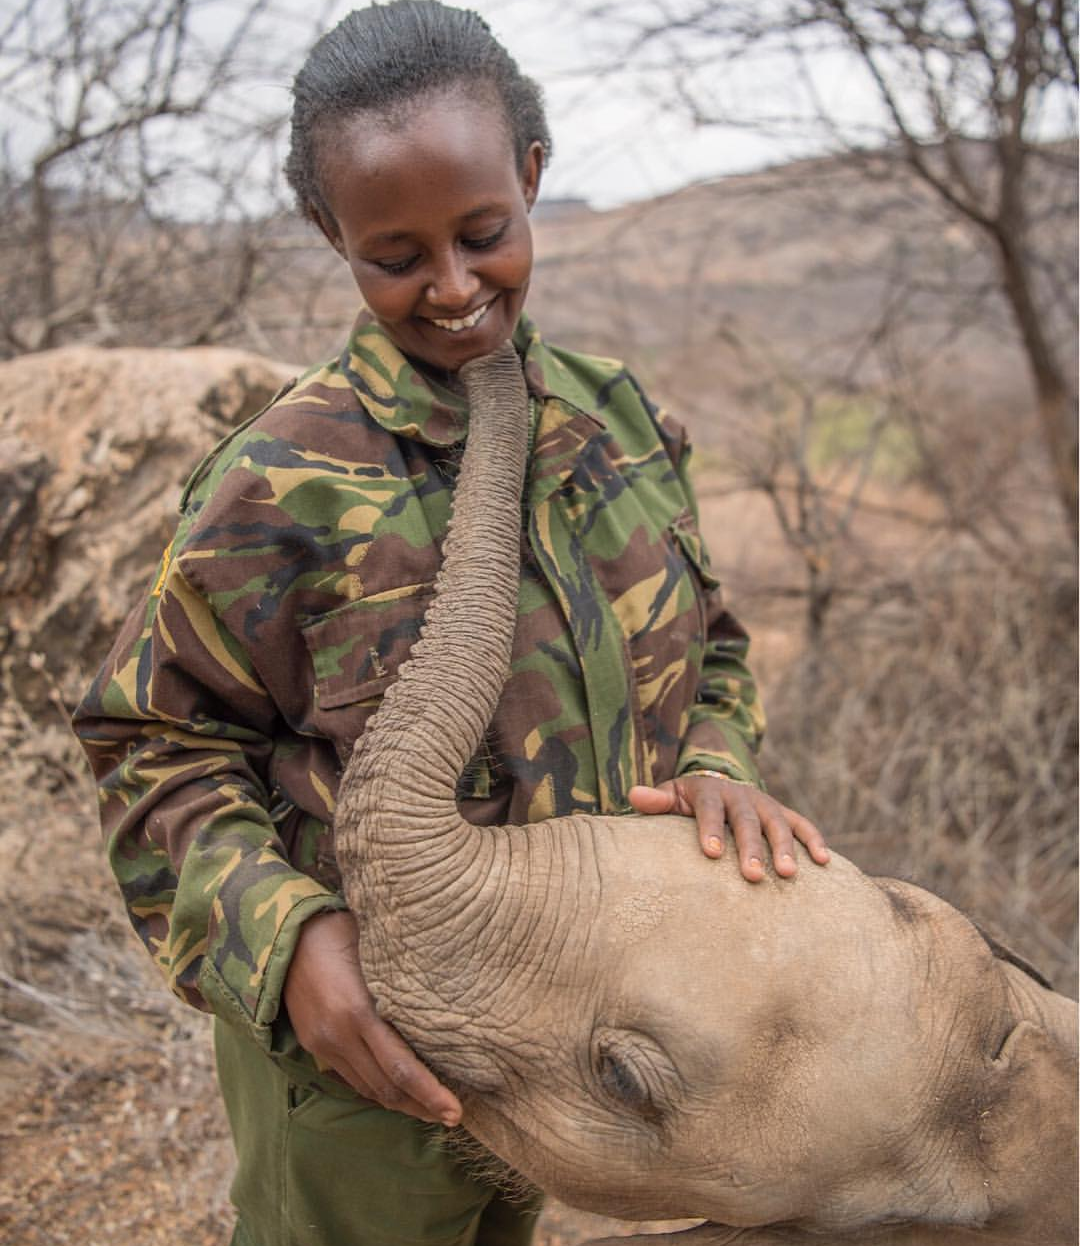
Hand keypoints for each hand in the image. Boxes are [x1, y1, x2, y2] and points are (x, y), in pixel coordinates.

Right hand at [283, 909, 461, 1126]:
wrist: (287, 936)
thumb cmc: (341, 931)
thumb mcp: (377, 950)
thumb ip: (406, 979)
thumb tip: (453, 991)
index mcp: (358, 1012)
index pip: (400, 1067)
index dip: (430, 1094)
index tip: (456, 1111)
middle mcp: (339, 1036)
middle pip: (387, 1088)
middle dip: (422, 1108)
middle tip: (453, 1118)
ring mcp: (324, 1044)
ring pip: (369, 1089)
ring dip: (401, 1104)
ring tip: (432, 1110)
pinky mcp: (315, 1045)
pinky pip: (352, 1079)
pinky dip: (378, 1090)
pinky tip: (399, 1090)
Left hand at [628, 774, 828, 882]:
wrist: (717, 782)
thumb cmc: (688, 801)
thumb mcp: (671, 795)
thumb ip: (656, 800)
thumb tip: (634, 795)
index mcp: (709, 792)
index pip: (709, 810)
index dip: (710, 829)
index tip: (711, 852)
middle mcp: (740, 796)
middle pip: (746, 821)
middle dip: (751, 848)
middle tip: (752, 876)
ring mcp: (765, 804)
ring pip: (778, 823)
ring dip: (785, 848)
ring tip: (789, 874)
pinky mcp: (783, 813)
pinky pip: (802, 824)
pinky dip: (814, 840)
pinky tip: (824, 862)